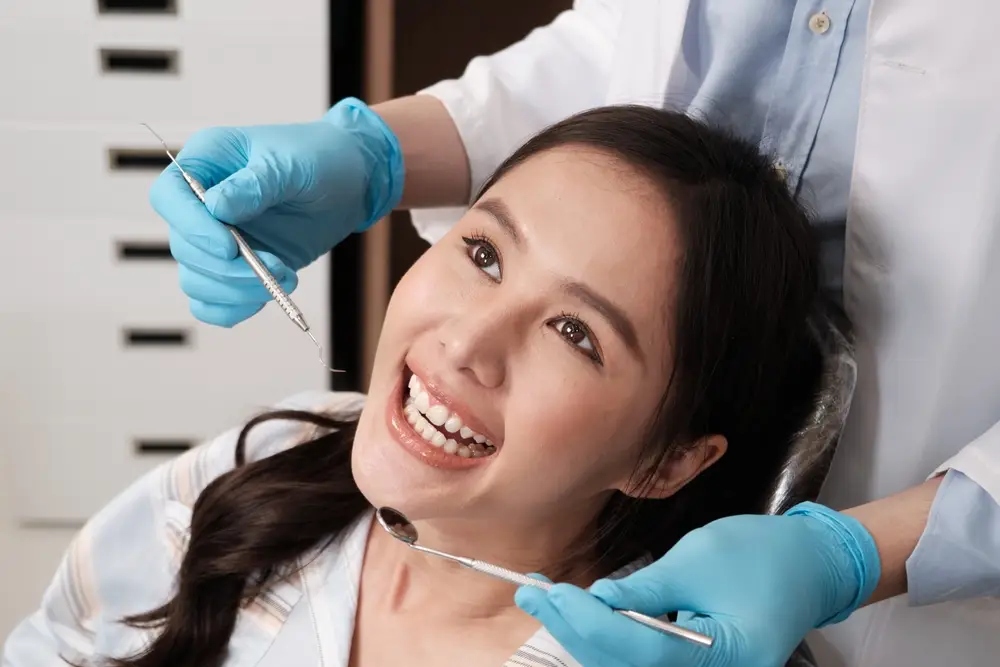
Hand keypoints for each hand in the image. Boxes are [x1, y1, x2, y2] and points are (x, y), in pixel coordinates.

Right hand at [149, 97, 403, 326]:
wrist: (349, 183)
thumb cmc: (318, 159)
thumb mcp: (292, 163)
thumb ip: (256, 183)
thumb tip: (217, 207)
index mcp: (205, 162)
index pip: (168, 196)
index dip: (190, 226)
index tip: (229, 247)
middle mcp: (200, 204)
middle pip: (183, 247)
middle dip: (227, 269)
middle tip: (276, 267)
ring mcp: (215, 239)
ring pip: (196, 281)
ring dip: (237, 291)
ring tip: (287, 277)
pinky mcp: (234, 268)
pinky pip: (211, 303)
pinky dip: (234, 309)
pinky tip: (269, 295)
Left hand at [515, 502, 880, 666]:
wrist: (810, 565)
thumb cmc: (763, 556)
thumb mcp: (698, 562)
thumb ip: (645, 590)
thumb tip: (595, 602)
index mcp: (726, 658)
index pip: (639, 648)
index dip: (588, 622)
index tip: (550, 594)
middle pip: (626, 665)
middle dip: (574, 630)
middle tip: (532, 592)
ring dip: (584, 635)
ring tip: (546, 599)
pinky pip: (643, 662)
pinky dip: (607, 638)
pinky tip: (580, 613)